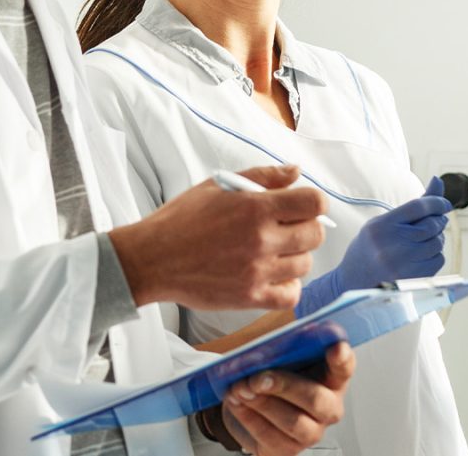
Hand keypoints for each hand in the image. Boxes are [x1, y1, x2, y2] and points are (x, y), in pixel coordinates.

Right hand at [110, 166, 326, 310]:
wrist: (152, 259)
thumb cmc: (181, 220)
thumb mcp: (218, 186)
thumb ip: (262, 176)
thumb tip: (296, 171)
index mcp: (255, 207)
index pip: (314, 203)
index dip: (314, 202)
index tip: (302, 206)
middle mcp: (261, 239)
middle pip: (315, 235)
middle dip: (305, 228)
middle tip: (286, 228)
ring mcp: (257, 271)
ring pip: (305, 264)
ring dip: (295, 256)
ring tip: (273, 252)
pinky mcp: (250, 297)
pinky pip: (291, 295)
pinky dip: (288, 286)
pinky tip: (273, 276)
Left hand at [222, 342, 354, 455]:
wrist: (244, 403)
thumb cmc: (267, 375)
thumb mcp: (274, 355)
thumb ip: (279, 347)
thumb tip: (269, 344)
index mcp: (329, 378)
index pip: (343, 368)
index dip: (342, 359)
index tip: (336, 348)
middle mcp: (327, 408)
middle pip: (316, 399)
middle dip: (284, 386)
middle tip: (258, 378)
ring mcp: (311, 431)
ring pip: (293, 422)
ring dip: (262, 403)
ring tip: (240, 389)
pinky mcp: (288, 449)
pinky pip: (270, 435)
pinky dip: (248, 416)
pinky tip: (237, 402)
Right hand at [297, 176, 451, 314]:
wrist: (355, 280)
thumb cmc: (371, 247)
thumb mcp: (384, 222)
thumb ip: (414, 205)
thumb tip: (438, 180)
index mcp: (382, 226)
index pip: (419, 206)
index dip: (437, 202)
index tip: (444, 204)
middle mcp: (393, 244)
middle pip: (432, 225)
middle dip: (437, 221)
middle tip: (433, 222)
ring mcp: (404, 263)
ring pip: (438, 242)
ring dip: (436, 239)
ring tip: (421, 241)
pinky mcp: (414, 278)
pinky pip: (438, 259)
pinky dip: (435, 255)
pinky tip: (420, 256)